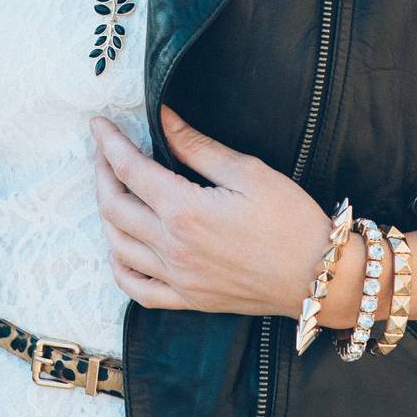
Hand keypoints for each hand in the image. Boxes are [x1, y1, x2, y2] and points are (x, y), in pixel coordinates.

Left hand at [90, 104, 336, 318]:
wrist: (318, 277)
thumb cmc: (290, 220)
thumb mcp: (247, 171)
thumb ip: (197, 146)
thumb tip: (164, 118)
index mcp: (184, 210)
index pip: (129, 170)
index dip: (110, 144)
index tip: (99, 125)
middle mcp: (172, 247)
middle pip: (113, 207)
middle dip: (101, 173)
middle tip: (104, 150)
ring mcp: (177, 278)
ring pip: (117, 246)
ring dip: (107, 213)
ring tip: (112, 188)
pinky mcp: (188, 299)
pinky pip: (136, 288)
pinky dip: (119, 264)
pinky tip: (121, 246)